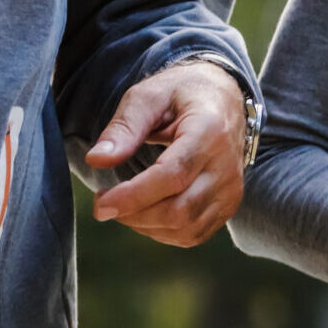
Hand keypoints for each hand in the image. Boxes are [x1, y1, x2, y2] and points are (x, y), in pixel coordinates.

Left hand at [84, 59, 247, 246]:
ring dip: (145, 226)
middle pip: (179, 210)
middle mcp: (227, 165)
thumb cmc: (182, 94)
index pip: (173, 175)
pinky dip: (163, 232)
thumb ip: (124, 126)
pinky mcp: (229, 204)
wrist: (224, 98)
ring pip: (186, 228)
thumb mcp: (149, 95)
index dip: (134, 196)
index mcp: (209, 131)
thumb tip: (96, 160)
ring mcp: (231, 188)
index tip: (100, 204)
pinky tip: (146, 212)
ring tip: (124, 205)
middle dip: (133, 214)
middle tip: (103, 203)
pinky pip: (194, 234)